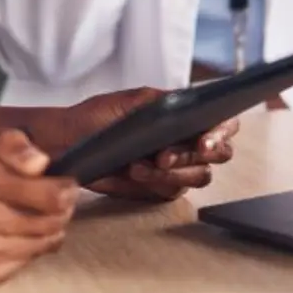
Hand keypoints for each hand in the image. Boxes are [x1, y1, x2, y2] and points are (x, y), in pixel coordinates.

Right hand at [0, 125, 77, 285]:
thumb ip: (9, 141)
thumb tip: (42, 163)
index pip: (51, 193)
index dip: (66, 186)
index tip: (63, 180)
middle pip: (54, 219)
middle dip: (62, 206)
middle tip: (54, 197)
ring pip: (46, 241)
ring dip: (49, 226)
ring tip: (33, 212)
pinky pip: (29, 259)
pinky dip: (30, 245)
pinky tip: (13, 231)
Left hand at [32, 88, 237, 202]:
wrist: (70, 141)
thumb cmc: (99, 117)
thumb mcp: (131, 100)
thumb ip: (162, 100)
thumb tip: (188, 101)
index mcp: (186, 117)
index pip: (223, 124)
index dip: (222, 133)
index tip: (205, 141)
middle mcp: (187, 142)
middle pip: (218, 156)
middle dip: (192, 156)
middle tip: (165, 156)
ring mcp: (177, 168)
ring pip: (197, 177)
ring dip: (172, 172)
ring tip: (141, 165)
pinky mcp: (160, 189)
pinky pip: (171, 192)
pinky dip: (155, 183)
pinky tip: (135, 172)